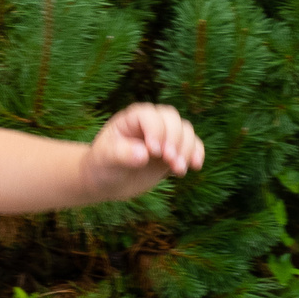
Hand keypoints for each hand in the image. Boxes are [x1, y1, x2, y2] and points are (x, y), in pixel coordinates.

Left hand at [89, 103, 204, 191]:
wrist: (107, 181)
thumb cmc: (102, 165)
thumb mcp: (106, 159)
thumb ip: (122, 154)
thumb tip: (144, 154)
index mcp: (132, 118)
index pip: (150, 116)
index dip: (156, 131)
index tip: (153, 151)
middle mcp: (152, 123)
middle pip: (173, 120)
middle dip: (175, 140)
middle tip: (169, 161)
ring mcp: (165, 136)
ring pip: (186, 132)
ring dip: (187, 149)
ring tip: (178, 170)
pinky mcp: (174, 151)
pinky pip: (193, 146)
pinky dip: (196, 154)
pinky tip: (194, 166)